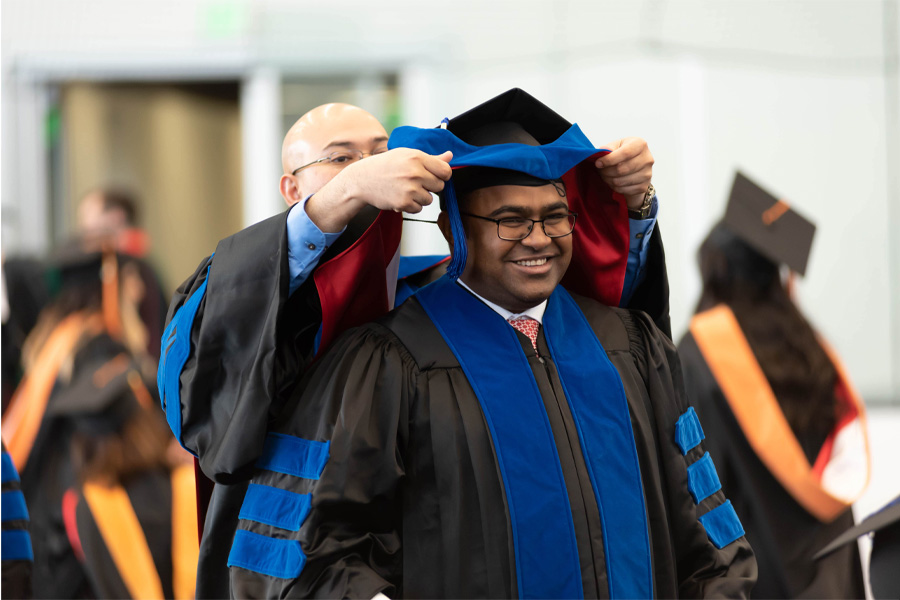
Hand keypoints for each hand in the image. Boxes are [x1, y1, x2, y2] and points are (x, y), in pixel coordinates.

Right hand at [308, 149, 452, 231]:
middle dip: (430, 186)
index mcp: (417, 157)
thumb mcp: (406, 155)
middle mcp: (415, 172)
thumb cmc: (385, 166)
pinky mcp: (404, 203)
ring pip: (429, 199)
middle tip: (415, 182)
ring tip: (405, 189)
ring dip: (420, 197)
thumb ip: (431, 158)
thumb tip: (450, 156)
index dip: (442, 175)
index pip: (445, 171)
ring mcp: (410, 189)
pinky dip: (411, 205)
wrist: (362, 180)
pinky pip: (419, 208)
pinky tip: (400, 196)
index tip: (435, 176)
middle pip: (440, 186)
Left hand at [594, 137, 653, 209]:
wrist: (636, 166)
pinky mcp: (644, 186)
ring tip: (606, 175)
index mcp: (640, 144)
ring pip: (621, 181)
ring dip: (609, 180)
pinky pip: (624, 190)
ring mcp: (647, 174)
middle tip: (601, 170)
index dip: (609, 160)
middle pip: (622, 169)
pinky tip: (613, 182)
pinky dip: (615, 187)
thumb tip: (601, 153)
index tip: (598, 163)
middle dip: (606, 171)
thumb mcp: (616, 145)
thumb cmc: (623, 153)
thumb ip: (608, 148)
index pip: (625, 153)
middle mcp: (647, 158)